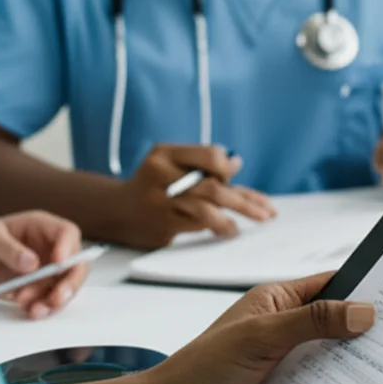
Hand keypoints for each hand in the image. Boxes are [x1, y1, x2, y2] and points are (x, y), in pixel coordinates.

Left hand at [0, 212, 87, 319]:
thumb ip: (9, 249)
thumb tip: (32, 263)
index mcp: (40, 226)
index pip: (67, 232)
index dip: (69, 248)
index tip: (59, 264)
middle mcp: (48, 247)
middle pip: (75, 263)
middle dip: (70, 282)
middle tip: (57, 298)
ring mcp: (43, 269)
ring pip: (63, 286)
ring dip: (54, 300)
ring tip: (33, 310)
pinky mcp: (35, 289)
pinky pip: (48, 300)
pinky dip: (43, 308)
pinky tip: (30, 312)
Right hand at [112, 143, 275, 249]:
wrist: (115, 210)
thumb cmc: (153, 184)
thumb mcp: (170, 164)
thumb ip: (201, 164)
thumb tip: (236, 163)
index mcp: (164, 153)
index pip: (208, 155)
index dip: (227, 165)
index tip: (235, 170)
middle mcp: (161, 174)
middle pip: (212, 185)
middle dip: (243, 201)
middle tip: (267, 213)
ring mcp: (160, 201)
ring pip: (206, 209)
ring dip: (231, 218)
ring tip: (244, 226)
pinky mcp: (161, 223)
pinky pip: (196, 225)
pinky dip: (216, 227)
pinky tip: (228, 230)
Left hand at [144, 272, 374, 383]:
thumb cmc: (202, 367)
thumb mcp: (260, 338)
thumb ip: (311, 322)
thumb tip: (363, 310)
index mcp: (276, 299)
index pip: (330, 285)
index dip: (364, 289)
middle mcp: (282, 325)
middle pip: (335, 323)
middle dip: (366, 332)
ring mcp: (282, 359)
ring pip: (330, 358)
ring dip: (353, 367)